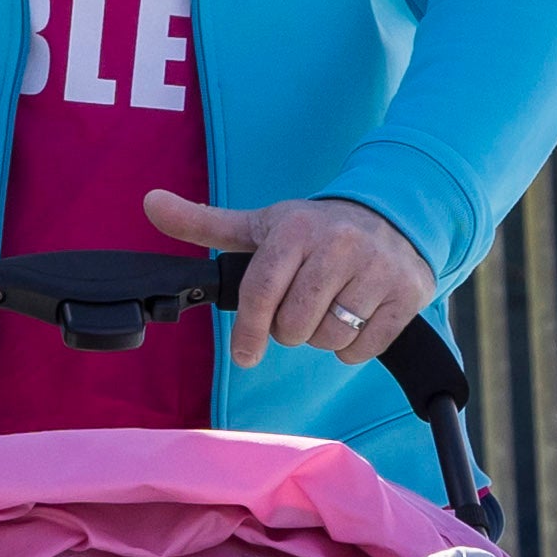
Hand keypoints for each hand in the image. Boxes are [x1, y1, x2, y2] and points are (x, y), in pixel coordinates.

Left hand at [143, 188, 435, 367]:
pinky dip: (352, 346)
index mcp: (295, 230)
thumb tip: (149, 202)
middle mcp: (339, 245)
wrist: (394, 215)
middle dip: (289, 330)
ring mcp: (377, 269)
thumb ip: (203, 222)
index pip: (260, 294)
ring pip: (329, 337)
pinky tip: (354, 318)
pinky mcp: (407, 293)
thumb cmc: (314, 230)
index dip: (247, 331)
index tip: (244, 354)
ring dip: (321, 337)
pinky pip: (365, 347)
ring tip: (328, 308)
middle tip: (299, 310)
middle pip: (294, 325)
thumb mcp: (260, 225)